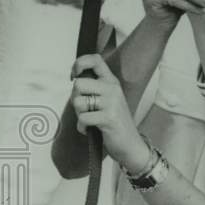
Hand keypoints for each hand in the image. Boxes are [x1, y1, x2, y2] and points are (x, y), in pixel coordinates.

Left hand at [70, 54, 150, 171]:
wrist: (131, 145)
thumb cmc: (114, 123)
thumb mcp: (107, 100)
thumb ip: (94, 88)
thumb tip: (74, 79)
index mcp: (112, 82)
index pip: (95, 59)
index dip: (79, 64)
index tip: (74, 76)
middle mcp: (113, 89)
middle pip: (78, 84)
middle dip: (75, 98)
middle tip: (85, 109)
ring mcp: (112, 103)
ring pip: (78, 101)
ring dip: (78, 114)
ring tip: (90, 120)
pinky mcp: (109, 118)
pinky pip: (82, 118)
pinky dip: (81, 127)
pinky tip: (90, 130)